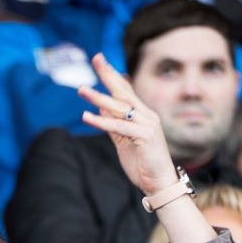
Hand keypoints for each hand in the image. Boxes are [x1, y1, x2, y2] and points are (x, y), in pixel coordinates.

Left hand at [79, 53, 178, 195]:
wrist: (159, 183)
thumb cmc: (143, 163)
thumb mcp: (124, 141)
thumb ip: (114, 126)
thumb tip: (100, 111)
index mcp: (142, 115)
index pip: (126, 90)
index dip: (113, 75)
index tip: (100, 60)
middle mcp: (146, 115)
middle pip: (123, 91)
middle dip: (108, 75)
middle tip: (96, 58)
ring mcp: (147, 124)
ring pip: (119, 108)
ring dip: (98, 98)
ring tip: (82, 90)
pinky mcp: (145, 135)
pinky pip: (119, 126)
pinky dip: (102, 121)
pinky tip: (87, 117)